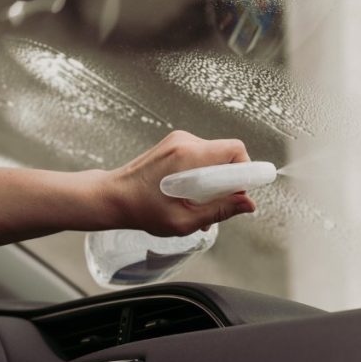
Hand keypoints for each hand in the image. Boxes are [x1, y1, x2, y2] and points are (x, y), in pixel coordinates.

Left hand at [0, 131, 255, 246]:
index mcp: (189, 156)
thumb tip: (249, 204)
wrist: (111, 197)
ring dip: (213, 182)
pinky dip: (201, 177)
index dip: (246, 172)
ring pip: (214, 158)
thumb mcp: (184, 220)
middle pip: (227, 155)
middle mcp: (185, 141)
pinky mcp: (174, 145)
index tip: (244, 192)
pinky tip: (187, 196)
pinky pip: (201, 158)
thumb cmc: (141, 210)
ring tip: (196, 205)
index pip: (235, 151)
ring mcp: (178, 141)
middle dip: (228, 181)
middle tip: (215, 206)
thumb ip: (220, 211)